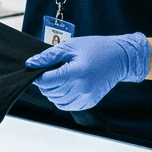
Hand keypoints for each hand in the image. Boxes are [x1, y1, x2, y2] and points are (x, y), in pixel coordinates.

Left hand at [25, 33, 151, 110]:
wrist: (120, 58)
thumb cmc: (96, 48)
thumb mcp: (71, 46)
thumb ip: (49, 56)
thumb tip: (30, 63)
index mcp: (78, 72)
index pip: (48, 81)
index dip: (37, 76)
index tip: (35, 69)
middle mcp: (82, 88)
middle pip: (51, 91)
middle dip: (44, 82)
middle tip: (49, 70)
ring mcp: (87, 97)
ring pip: (56, 100)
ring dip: (52, 91)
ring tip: (59, 77)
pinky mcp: (90, 102)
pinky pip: (66, 105)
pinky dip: (61, 98)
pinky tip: (66, 85)